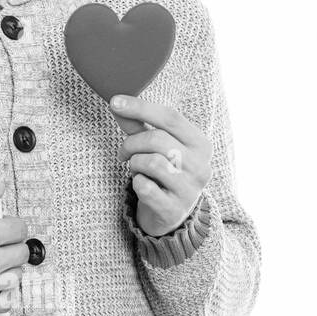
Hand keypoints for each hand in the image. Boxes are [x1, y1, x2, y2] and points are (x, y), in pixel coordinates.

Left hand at [110, 94, 211, 237]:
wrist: (170, 214)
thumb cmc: (162, 172)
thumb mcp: (153, 145)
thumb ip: (137, 124)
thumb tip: (116, 102)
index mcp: (201, 144)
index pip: (171, 117)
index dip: (140, 107)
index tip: (114, 101)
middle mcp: (201, 166)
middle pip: (157, 139)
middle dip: (131, 143)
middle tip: (123, 153)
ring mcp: (190, 190)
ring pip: (151, 162)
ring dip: (134, 164)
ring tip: (137, 169)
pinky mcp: (175, 210)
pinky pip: (145, 187)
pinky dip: (137, 183)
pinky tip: (142, 185)